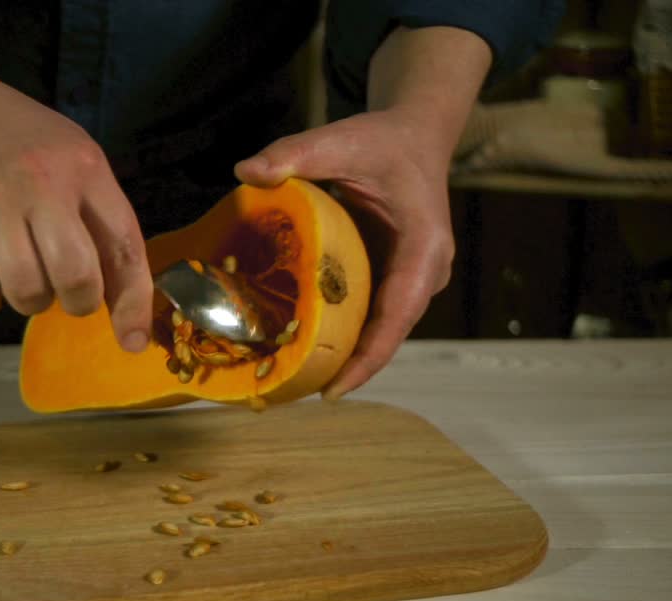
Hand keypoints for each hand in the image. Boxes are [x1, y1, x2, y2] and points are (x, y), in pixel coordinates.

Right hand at [0, 78, 152, 351]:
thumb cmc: (13, 141)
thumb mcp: (70, 158)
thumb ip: (97, 218)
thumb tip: (122, 300)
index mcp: (84, 168)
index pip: (124, 245)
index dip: (133, 302)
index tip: (133, 341)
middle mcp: (42, 183)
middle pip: (76, 277)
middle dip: (76, 302)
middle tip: (62, 291)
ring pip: (26, 292)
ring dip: (27, 300)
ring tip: (17, 272)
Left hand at [234, 108, 454, 397]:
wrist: (415, 136)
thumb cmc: (382, 140)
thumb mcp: (339, 139)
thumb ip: (294, 153)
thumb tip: (244, 171)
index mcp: (424, 247)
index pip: (398, 316)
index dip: (367, 358)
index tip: (333, 390)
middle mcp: (427, 273)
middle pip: (387, 334)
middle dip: (347, 367)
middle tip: (295, 392)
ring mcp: (414, 280)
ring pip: (379, 329)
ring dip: (343, 354)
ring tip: (293, 379)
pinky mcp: (397, 280)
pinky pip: (371, 313)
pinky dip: (341, 330)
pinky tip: (303, 345)